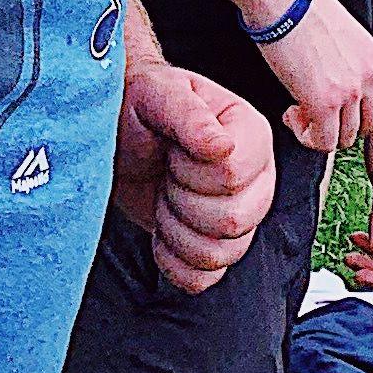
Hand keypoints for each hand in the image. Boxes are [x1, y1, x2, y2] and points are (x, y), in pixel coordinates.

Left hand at [117, 60, 274, 291]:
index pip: (232, 177)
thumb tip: (222, 147)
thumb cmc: (139, 106)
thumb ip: (187, 115)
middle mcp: (256, 178)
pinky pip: (205, 278)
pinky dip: (173, 261)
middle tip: (165, 172)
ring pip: (221, 254)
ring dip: (175, 230)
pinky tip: (161, 231)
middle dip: (181, 200)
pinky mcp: (217, 246)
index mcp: (250, 134)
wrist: (116, 134)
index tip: (172, 149)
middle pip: (232, 221)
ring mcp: (241, 216)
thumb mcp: (156, 94)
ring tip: (163, 195)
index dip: (190, 171)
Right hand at [257, 0, 372, 155]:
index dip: (350, 108)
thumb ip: (340, 53)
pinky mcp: (324, 103)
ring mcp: (348, 92)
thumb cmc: (297, 2)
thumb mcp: (334, 27)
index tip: (327, 102)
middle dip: (340, 126)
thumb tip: (323, 68)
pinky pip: (323, 142)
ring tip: (298, 116)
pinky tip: (290, 115)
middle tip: (313, 115)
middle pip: (367, 124)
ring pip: (346, 138)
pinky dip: (306, 137)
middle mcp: (366, 75)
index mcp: (369, 55)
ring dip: (321, 133)